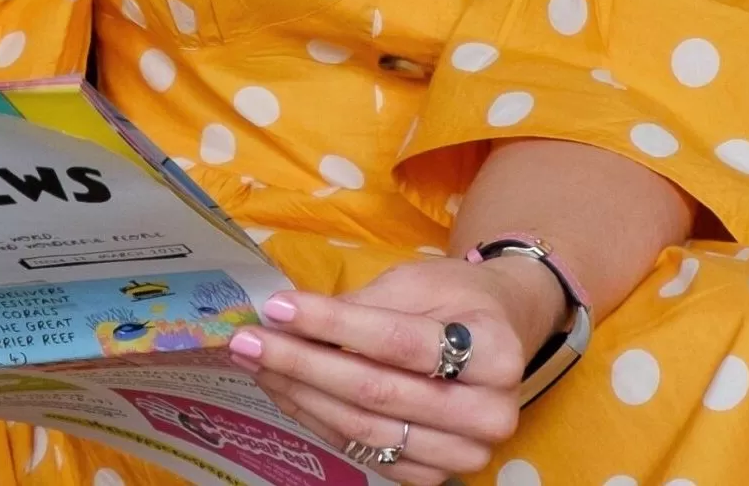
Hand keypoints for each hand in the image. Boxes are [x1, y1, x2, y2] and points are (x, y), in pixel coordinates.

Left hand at [230, 256, 557, 483]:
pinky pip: (364, 453)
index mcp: (495, 353)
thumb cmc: (458, 301)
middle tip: (249, 341)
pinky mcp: (435, 476)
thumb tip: (290, 320)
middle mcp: (488, 413)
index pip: (397, 341)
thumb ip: (364, 305)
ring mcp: (463, 454)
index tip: (278, 308)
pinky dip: (319, 421)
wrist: (499, 336)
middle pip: (376, 391)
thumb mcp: (420, 282)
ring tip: (256, 364)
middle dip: (303, 364)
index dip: (334, 324)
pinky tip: (287, 392)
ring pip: (364, 429)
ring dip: (301, 396)